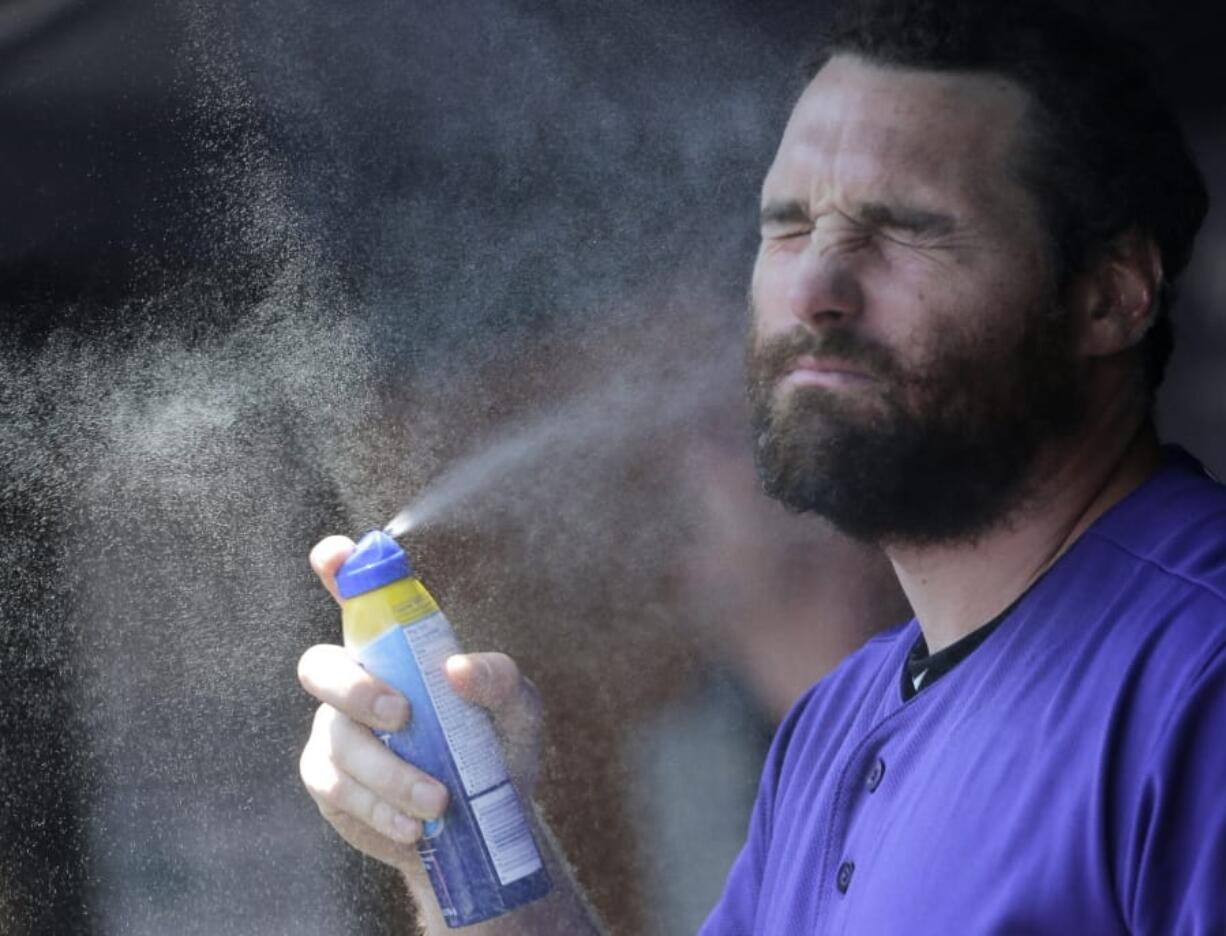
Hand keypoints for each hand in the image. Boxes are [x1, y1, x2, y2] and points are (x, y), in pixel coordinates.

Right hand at [297, 535, 543, 875]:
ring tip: (438, 800)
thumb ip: (498, 681)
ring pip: (336, 740)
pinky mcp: (329, 781)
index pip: (357, 595)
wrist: (484, 829)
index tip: (335, 554)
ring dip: (387, 771)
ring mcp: (335, 731)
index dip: (339, 568)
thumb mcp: (516, 712)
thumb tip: (456, 669)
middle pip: (320, 666)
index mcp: (398, 647)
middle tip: (403, 715)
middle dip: (354, 689)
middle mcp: (356, 681)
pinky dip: (377, 807)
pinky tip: (413, 825)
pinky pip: (336, 788)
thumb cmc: (496, 750)